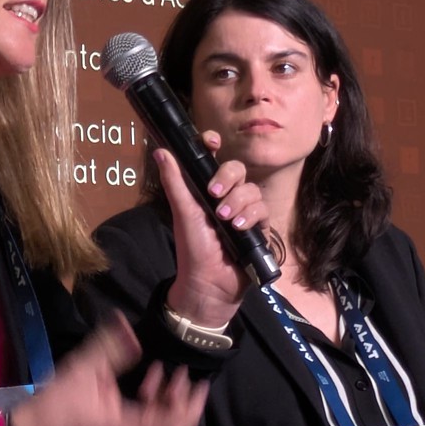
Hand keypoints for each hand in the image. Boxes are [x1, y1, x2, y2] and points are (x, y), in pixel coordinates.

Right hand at [9, 314, 207, 425]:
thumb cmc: (55, 404)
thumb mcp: (84, 368)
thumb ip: (111, 346)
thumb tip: (127, 324)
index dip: (191, 408)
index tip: (198, 384)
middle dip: (182, 402)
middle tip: (183, 376)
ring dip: (165, 401)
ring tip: (161, 373)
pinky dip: (150, 405)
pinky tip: (143, 385)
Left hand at [157, 138, 267, 327]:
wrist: (208, 283)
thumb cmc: (192, 248)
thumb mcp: (182, 213)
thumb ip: (174, 182)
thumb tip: (161, 150)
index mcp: (207, 190)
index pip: (214, 159)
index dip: (214, 145)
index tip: (212, 142)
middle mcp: (228, 197)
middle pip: (238, 169)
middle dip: (228, 177)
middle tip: (214, 193)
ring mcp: (245, 212)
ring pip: (252, 190)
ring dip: (239, 202)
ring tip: (225, 219)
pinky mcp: (259, 228)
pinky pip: (263, 210)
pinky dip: (251, 216)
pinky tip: (239, 228)